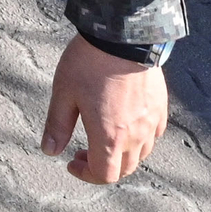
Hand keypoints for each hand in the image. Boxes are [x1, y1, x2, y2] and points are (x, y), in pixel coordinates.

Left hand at [38, 38, 168, 185]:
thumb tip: (49, 150)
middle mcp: (135, 136)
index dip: (85, 174)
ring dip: (121, 155)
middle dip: (102, 168)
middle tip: (83, 152)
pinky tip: (125, 124)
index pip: (103, 175)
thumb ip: (57, 126)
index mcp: (109, 138)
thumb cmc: (90, 63)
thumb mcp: (64, 94)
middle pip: (124, 169)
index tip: (72, 161)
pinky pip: (154, 134)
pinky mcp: (160, 107)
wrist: (124, 36)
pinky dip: (140, 139)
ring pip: (141, 154)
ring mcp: (151, 122)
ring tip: (104, 139)